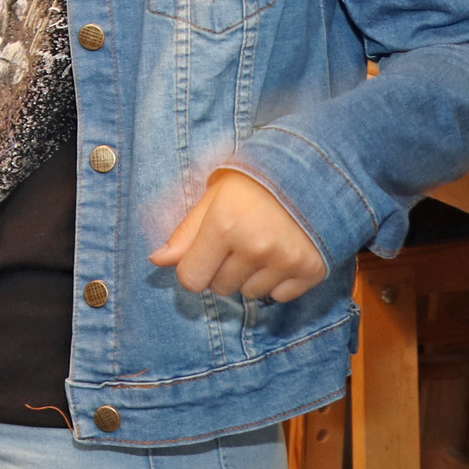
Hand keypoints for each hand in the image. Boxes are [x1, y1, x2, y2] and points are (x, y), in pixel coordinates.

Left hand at [150, 168, 328, 301]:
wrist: (312, 172)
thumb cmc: (254, 183)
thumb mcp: (213, 198)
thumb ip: (186, 232)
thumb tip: (157, 260)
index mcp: (223, 225)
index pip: (191, 279)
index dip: (194, 268)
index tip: (204, 253)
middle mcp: (255, 246)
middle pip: (220, 288)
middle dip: (223, 269)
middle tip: (238, 241)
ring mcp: (285, 260)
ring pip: (250, 293)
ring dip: (250, 275)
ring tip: (262, 243)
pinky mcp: (311, 269)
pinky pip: (280, 296)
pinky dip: (278, 281)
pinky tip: (282, 253)